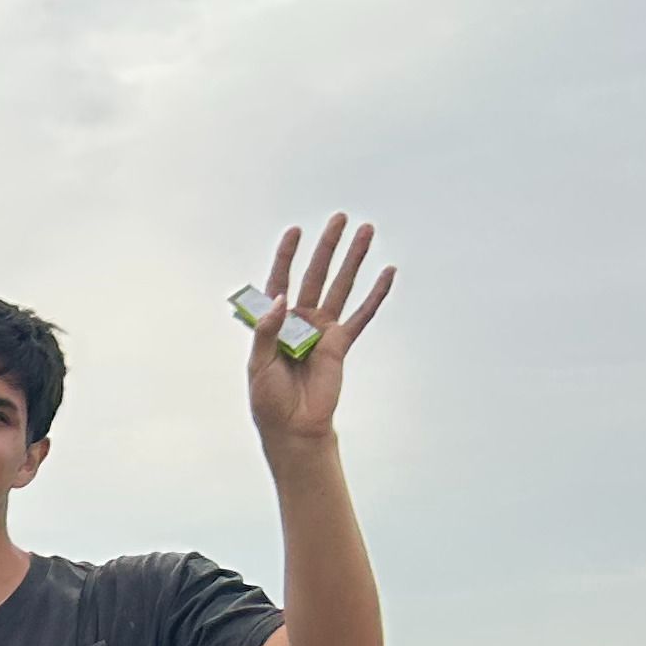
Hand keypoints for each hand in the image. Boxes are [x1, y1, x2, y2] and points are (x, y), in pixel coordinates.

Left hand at [243, 214, 392, 451]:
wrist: (293, 427)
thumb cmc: (268, 399)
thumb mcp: (258, 364)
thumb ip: (267, 331)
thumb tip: (281, 299)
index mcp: (274, 323)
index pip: (280, 281)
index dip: (287, 256)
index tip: (295, 231)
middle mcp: (299, 321)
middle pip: (315, 275)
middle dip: (327, 247)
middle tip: (339, 218)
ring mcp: (322, 330)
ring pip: (341, 286)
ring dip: (354, 260)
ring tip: (366, 231)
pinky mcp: (341, 343)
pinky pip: (362, 315)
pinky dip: (376, 295)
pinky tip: (387, 272)